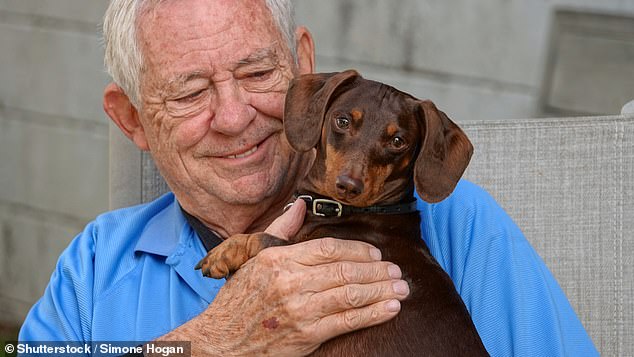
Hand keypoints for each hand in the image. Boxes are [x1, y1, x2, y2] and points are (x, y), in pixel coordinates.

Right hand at [159, 200, 409, 355]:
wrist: (220, 342)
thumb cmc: (238, 300)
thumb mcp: (254, 259)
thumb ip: (281, 230)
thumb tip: (300, 205)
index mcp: (278, 259)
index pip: (328, 248)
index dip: (357, 250)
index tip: (376, 253)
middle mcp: (289, 282)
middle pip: (344, 271)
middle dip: (376, 271)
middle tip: (397, 272)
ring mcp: (298, 309)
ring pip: (349, 295)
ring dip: (381, 291)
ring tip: (402, 289)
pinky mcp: (305, 335)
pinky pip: (345, 322)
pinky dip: (371, 315)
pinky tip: (389, 309)